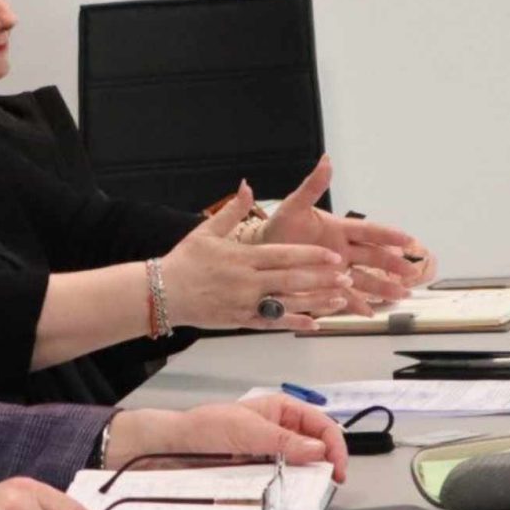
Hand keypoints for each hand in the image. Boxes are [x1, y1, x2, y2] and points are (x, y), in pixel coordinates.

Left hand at [107, 398, 348, 481]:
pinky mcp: (257, 475)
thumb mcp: (248, 429)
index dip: (335, 446)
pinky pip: (277, 485)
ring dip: (302, 482)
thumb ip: (284, 441)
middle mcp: (279, 433)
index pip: (321, 426)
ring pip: (298, 471)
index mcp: (283, 411)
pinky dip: (281, 494)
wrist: (171, 448)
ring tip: (303, 493)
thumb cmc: (205, 427)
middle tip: (326, 485)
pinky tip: (281, 499)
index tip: (338, 469)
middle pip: (314, 450)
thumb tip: (318, 450)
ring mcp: (269, 455)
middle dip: (322, 466)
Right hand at [160, 186, 354, 329]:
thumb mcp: (206, 230)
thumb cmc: (185, 261)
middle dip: (322, 279)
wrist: (161, 294)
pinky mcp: (241, 321)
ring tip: (341, 298)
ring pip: (287, 304)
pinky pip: (273, 324)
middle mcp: (247, 282)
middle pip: (291, 281)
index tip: (333, 256)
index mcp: (243, 258)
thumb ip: (232, 210)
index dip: (311, 256)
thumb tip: (247, 186)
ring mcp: (245, 304)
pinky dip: (295, 323)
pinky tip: (315, 323)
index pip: (284, 256)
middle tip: (347, 277)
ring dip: (316, 302)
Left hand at [260, 157, 430, 303]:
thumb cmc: (279, 227)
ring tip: (401, 295)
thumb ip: (313, 186)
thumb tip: (326, 160)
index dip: (388, 235)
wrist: (261, 251)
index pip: (369, 231)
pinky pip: (345, 297)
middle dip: (393, 265)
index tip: (407, 239)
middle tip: (410, 270)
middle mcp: (342, 250)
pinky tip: (372, 312)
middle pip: (373, 257)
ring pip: (364, 279)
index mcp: (338, 229)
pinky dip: (358, 305)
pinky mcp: (326, 286)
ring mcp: (336, 270)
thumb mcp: (294, 206)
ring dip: (383, 287)